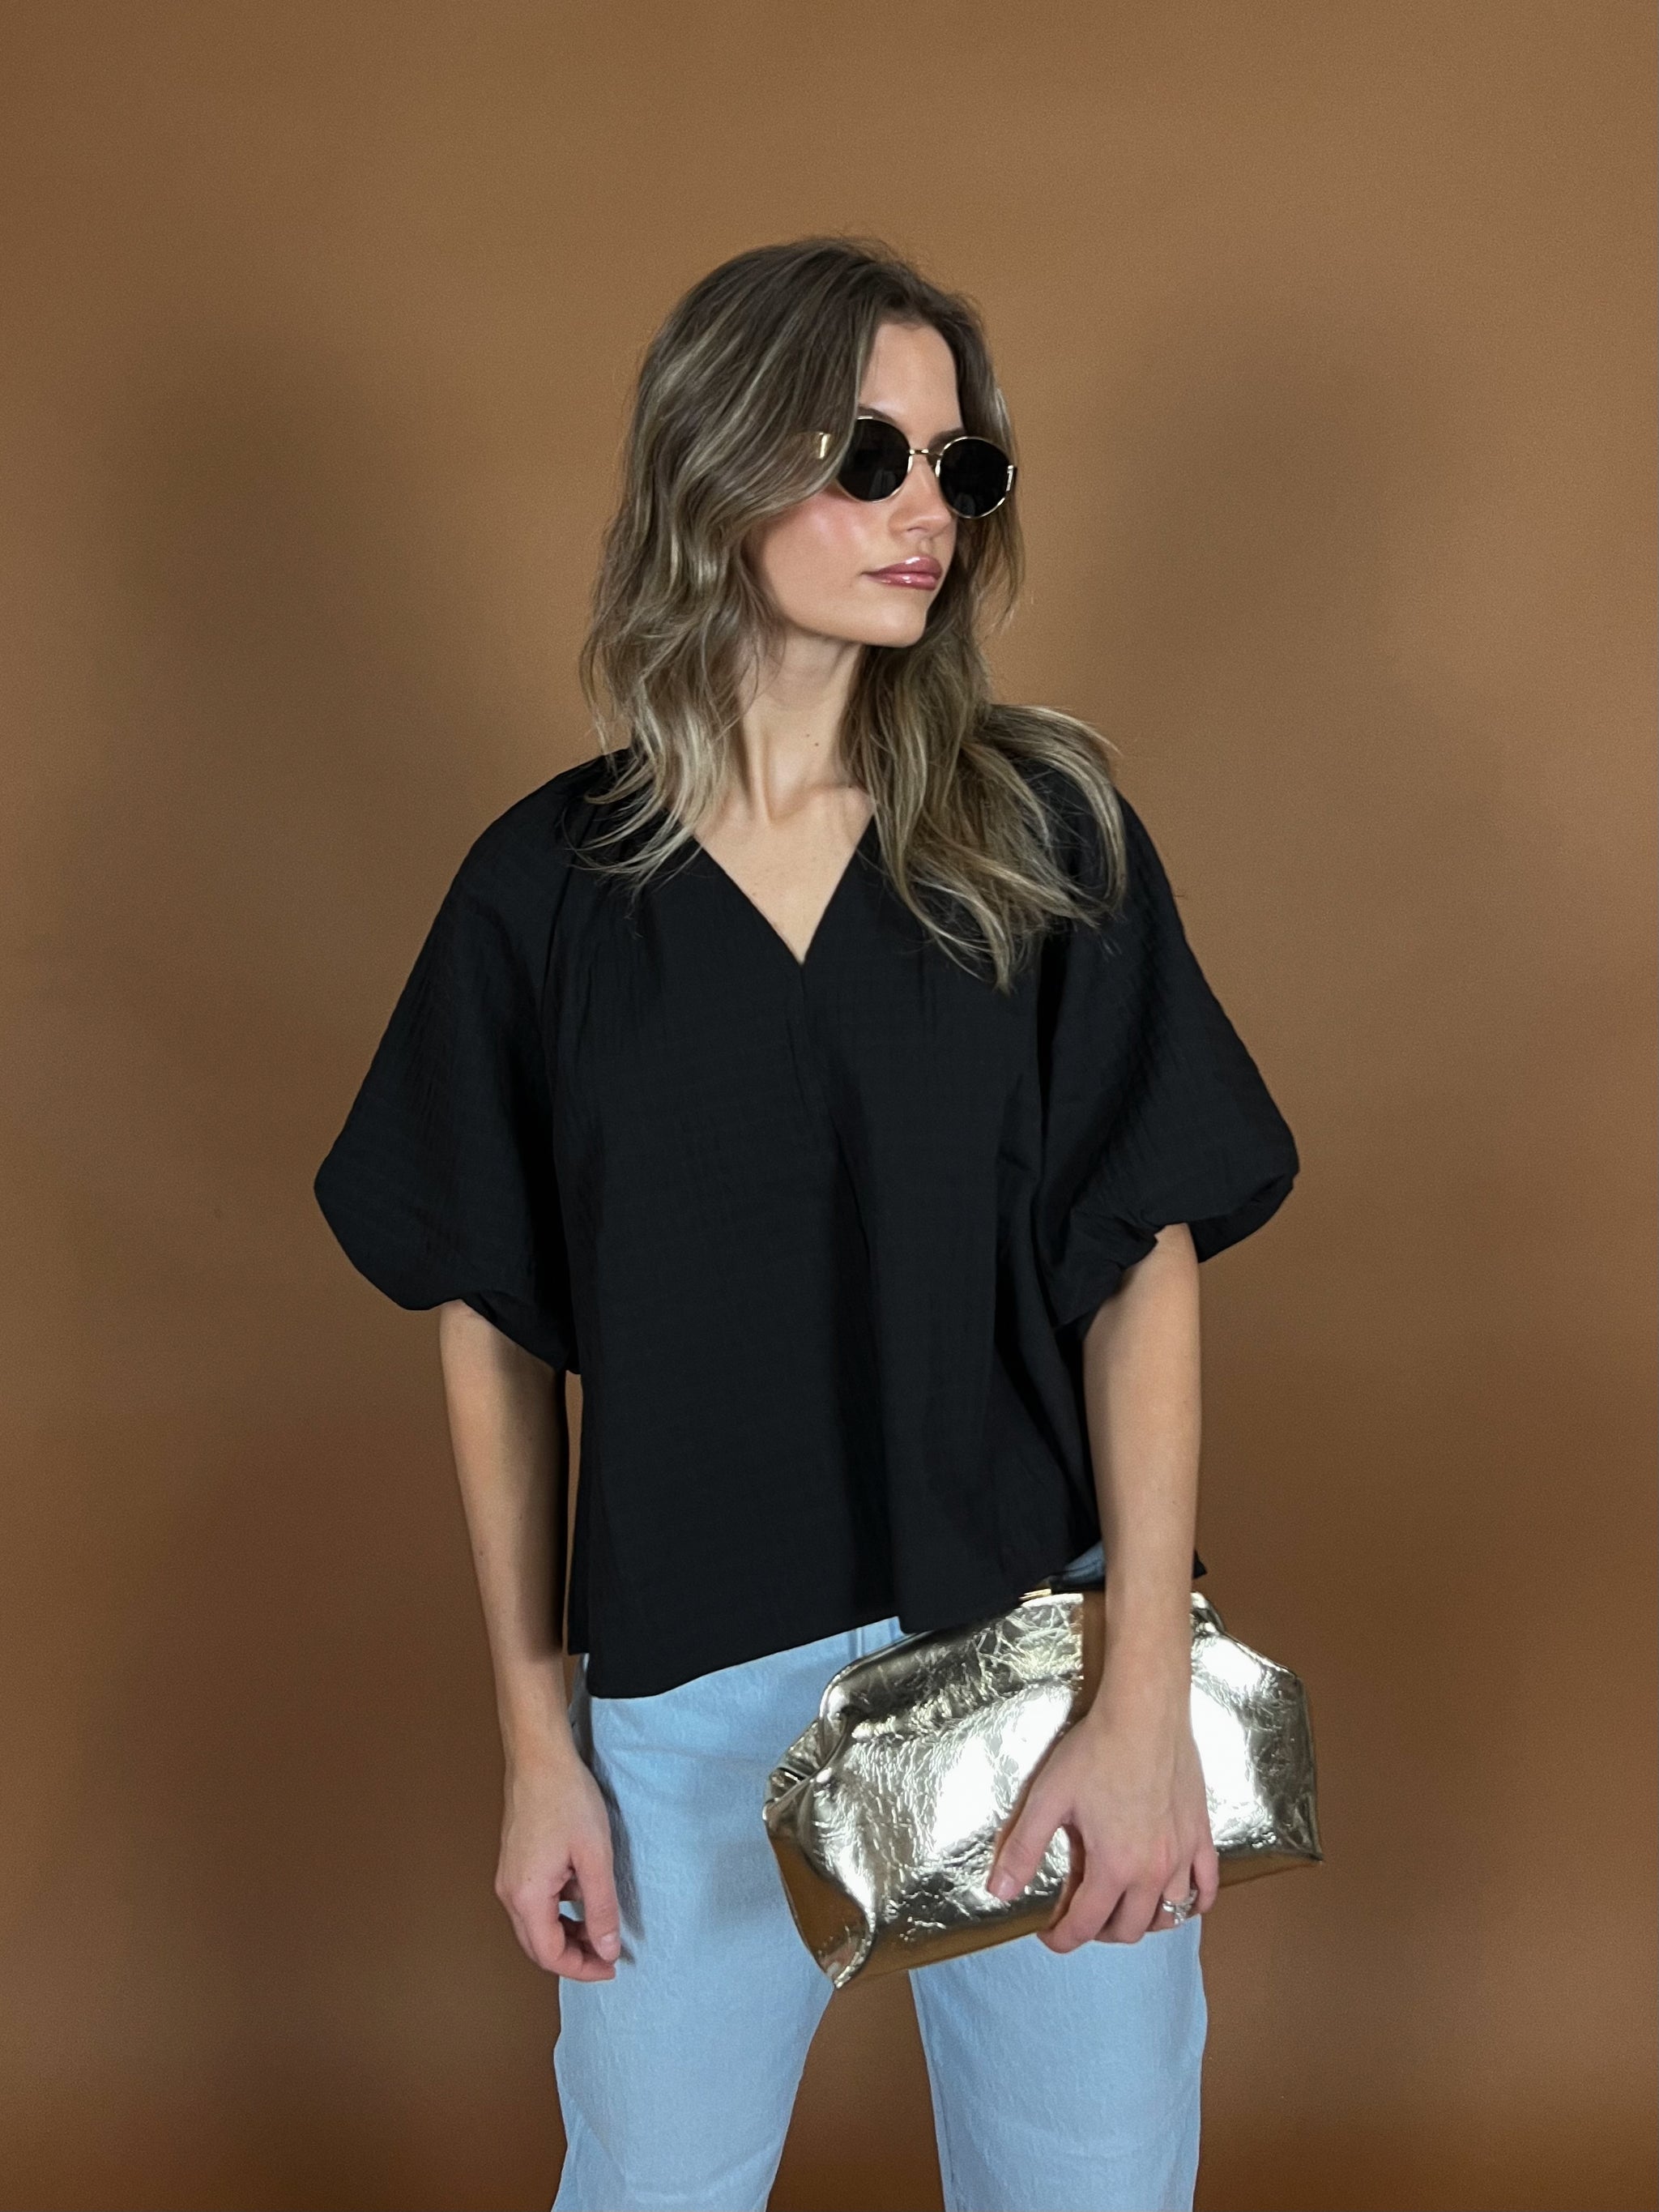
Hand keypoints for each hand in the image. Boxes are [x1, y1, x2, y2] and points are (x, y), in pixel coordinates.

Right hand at [495, 1744, 621, 1978]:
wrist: (539, 1757)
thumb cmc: (566, 1798)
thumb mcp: (595, 1856)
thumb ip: (602, 1908)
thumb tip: (607, 1949)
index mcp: (526, 1896)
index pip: (550, 1955)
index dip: (582, 1968)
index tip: (611, 1966)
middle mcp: (509, 1892)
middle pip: (538, 1946)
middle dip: (573, 1956)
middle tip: (608, 1954)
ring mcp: (508, 1877)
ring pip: (535, 1925)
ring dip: (566, 1934)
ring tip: (600, 1926)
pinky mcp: (513, 1863)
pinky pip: (533, 1903)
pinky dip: (558, 1911)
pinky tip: (582, 1894)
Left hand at [986, 1701, 1218, 1948]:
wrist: (1144, 1713)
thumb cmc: (1096, 1751)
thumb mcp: (1047, 1798)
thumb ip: (1023, 1849)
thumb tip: (1000, 1892)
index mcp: (1114, 1866)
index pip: (1086, 1925)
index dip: (1062, 1938)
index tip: (1048, 1933)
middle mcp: (1153, 1871)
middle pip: (1129, 1929)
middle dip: (1099, 1932)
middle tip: (1079, 1915)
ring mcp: (1182, 1855)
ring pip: (1168, 1915)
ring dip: (1142, 1920)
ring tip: (1120, 1905)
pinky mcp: (1201, 1834)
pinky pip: (1207, 1887)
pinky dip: (1193, 1903)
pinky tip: (1177, 1897)